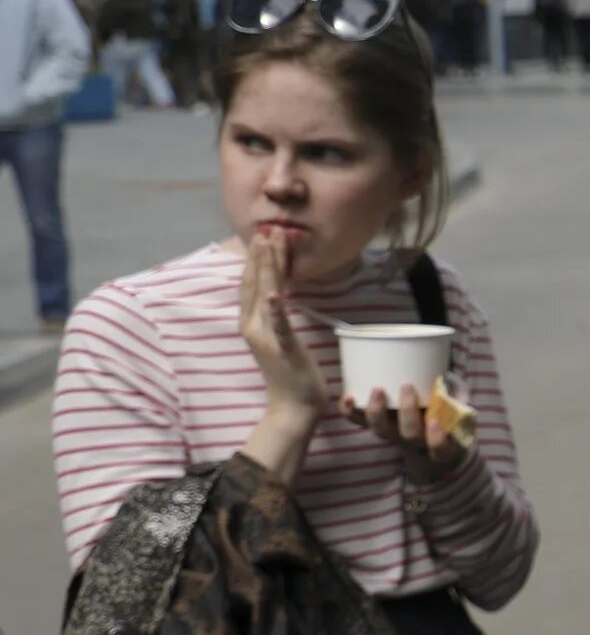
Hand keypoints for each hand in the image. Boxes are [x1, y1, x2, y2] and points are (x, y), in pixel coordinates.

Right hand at [238, 233, 328, 422]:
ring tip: (269, 245)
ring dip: (267, 269)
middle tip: (267, 228)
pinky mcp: (282, 349)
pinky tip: (275, 294)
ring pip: (265, 295)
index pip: (253, 283)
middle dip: (261, 255)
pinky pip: (279, 326)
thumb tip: (278, 291)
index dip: (257, 258)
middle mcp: (253, 326)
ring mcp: (266, 337)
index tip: (264, 234)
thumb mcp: (279, 336)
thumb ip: (275, 314)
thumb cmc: (290, 371)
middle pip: (255, 283)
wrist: (293, 406)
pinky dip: (276, 309)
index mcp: (252, 321)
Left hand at [344, 384, 471, 482]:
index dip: (437, 439)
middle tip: (408, 385)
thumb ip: (457, 396)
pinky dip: (350, 410)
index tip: (435, 422)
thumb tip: (447, 376)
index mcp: (441, 444)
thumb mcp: (460, 412)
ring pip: (381, 430)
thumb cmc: (448, 422)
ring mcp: (393, 435)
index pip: (441, 449)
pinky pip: (360, 423)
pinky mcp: (377, 425)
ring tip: (378, 389)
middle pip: (408, 435)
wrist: (428, 448)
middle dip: (407, 411)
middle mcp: (415, 443)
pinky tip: (348, 396)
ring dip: (377, 411)